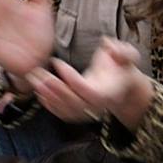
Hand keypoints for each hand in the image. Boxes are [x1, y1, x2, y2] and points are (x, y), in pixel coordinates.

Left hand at [25, 39, 152, 125]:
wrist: (122, 85)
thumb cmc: (122, 66)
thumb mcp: (128, 55)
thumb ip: (123, 52)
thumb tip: (110, 48)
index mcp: (109, 92)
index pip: (87, 90)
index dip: (70, 78)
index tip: (56, 62)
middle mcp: (97, 106)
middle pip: (74, 102)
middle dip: (54, 88)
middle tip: (38, 74)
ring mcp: (87, 111)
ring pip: (66, 109)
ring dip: (48, 96)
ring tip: (34, 80)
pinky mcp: (79, 113)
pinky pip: (63, 114)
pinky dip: (50, 106)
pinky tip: (39, 93)